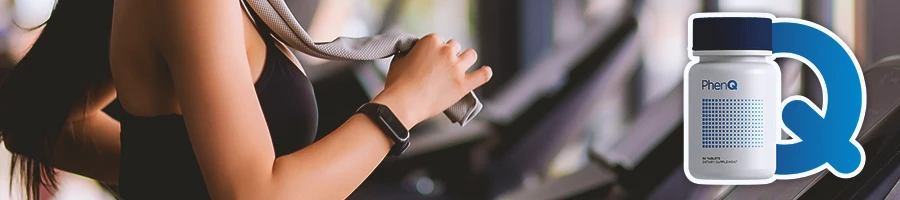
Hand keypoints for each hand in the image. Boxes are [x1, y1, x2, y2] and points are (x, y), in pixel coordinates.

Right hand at [372, 34, 491, 127]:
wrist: (403, 103)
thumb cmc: (398, 84)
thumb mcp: (400, 59)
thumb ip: (411, 52)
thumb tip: (414, 53)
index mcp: (431, 41)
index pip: (439, 40)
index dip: (435, 50)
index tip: (430, 59)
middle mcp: (447, 51)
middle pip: (455, 46)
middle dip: (449, 55)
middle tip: (441, 67)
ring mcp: (457, 68)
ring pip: (471, 55)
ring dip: (466, 59)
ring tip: (460, 68)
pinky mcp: (463, 85)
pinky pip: (482, 75)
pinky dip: (484, 73)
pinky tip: (485, 72)